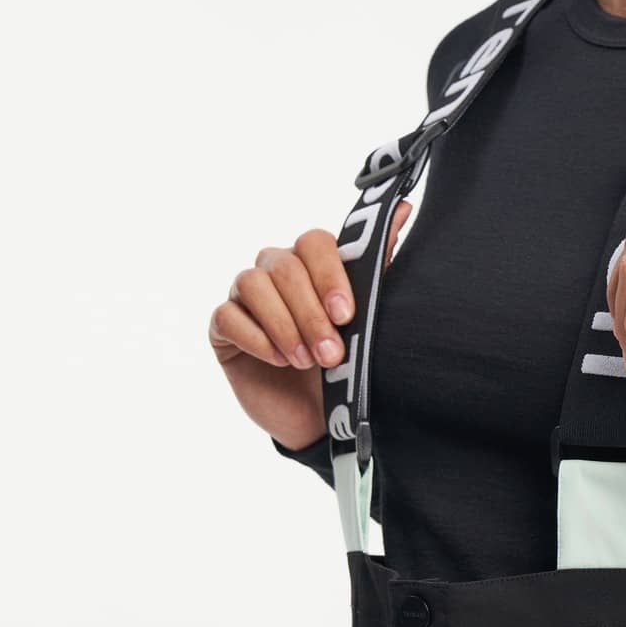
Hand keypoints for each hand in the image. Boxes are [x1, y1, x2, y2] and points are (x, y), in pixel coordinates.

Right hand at [208, 203, 411, 447]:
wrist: (320, 417)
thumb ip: (378, 266)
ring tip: (305, 361)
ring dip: (283, 325)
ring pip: (253, 284)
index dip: (329, 275)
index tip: (346, 314)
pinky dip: (255, 337)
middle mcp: (276, 269)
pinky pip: (228, 315)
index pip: (314, 242)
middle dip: (310, 314)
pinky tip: (278, 360)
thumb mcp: (367, 320)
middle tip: (331, 354)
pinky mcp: (223, 325)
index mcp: (313, 263)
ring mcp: (246, 295)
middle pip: (285, 266)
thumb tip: (402, 210)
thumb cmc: (344, 363)